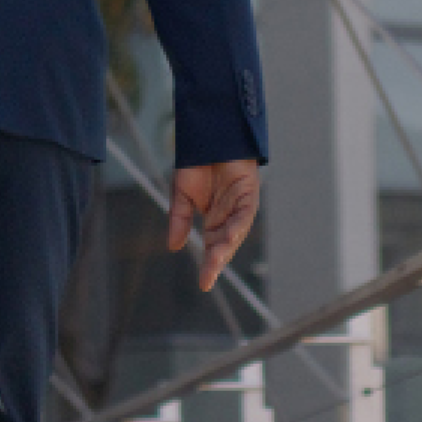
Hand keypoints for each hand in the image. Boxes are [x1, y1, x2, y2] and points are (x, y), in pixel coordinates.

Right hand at [166, 158, 260, 292]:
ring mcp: (240, 208)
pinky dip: (238, 225)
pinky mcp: (249, 195)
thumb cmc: (197, 163)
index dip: (209, 266)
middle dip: (216, 260)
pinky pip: (245, 214)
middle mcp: (228, 218)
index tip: (203, 284)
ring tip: (215, 259)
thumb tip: (173, 246)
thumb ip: (179, 219)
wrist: (209, 137)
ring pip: (235, 233)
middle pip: (224, 244)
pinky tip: (230, 234)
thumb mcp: (182, 194)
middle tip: (208, 276)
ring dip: (226, 246)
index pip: (212, 248)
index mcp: (214, 221)